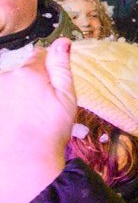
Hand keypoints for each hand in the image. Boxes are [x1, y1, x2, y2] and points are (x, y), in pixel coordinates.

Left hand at [0, 39, 75, 202]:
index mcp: (28, 72)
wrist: (23, 161)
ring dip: (16, 97)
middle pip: (21, 73)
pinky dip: (9, 108)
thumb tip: (62, 41)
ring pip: (9, 87)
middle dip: (30, 84)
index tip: (52, 88)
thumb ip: (62, 66)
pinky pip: (5, 100)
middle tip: (40, 109)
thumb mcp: (66, 97)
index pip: (39, 56)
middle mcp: (5, 78)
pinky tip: (14, 123)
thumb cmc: (50, 129)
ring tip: (25, 120)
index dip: (49, 70)